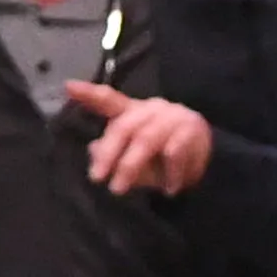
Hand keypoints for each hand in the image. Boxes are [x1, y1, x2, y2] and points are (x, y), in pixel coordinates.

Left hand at [56, 79, 213, 196]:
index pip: (109, 99)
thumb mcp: (135, 157)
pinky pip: (174, 152)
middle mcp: (151, 109)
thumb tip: (93, 151)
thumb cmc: (164, 155)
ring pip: (146, 140)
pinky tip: (167, 190)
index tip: (68, 87)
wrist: (208, 155)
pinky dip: (169, 174)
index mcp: (134, 111)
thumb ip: (114, 153)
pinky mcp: (192, 131)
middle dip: (109, 153)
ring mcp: (173, 118)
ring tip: (119, 188)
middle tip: (97, 178)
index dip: (90, 94)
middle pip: (124, 127)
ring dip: (130, 166)